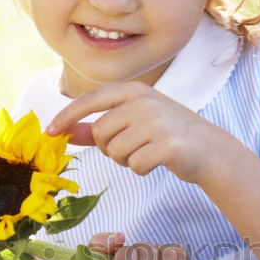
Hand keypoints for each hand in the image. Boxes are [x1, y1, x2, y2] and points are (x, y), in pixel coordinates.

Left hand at [46, 81, 229, 183]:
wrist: (210, 150)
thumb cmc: (166, 135)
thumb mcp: (132, 123)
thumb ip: (96, 126)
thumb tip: (63, 131)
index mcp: (134, 90)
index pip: (91, 100)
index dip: (67, 116)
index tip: (49, 132)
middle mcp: (144, 101)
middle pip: (99, 133)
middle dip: (109, 148)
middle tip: (132, 147)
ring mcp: (157, 122)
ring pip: (115, 151)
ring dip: (126, 160)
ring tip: (147, 152)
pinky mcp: (167, 145)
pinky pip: (135, 165)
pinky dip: (142, 169)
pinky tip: (158, 161)